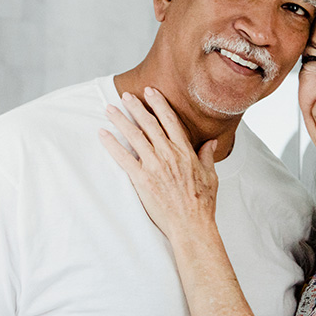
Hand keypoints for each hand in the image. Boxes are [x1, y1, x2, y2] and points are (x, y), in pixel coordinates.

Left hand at [99, 87, 218, 241]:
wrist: (191, 224)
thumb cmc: (202, 203)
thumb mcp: (210, 175)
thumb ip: (207, 156)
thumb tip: (212, 142)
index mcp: (185, 151)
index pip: (170, 120)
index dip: (159, 104)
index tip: (150, 92)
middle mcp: (168, 154)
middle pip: (149, 124)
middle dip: (136, 107)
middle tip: (125, 96)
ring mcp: (154, 166)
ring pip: (134, 136)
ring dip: (121, 120)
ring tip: (110, 109)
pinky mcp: (142, 179)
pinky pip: (123, 158)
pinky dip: (112, 144)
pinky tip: (103, 134)